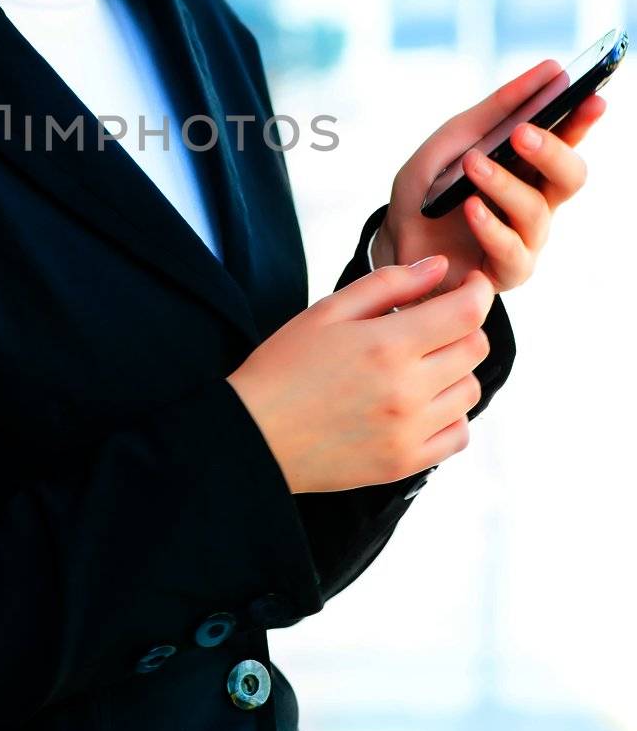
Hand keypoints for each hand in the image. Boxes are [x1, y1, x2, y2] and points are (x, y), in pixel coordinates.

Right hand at [227, 259, 495, 492]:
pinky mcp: (404, 463)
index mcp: (387, 345)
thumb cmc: (284, 366)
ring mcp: (409, 431)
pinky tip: (420, 403)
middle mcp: (407, 391)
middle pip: (475, 348)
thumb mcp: (328, 311)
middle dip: (463, 326)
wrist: (253, 434)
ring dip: (455, 369)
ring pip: (470, 390)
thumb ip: (389, 284)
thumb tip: (440, 267)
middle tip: (434, 323)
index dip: (478, 290)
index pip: (467, 312)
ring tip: (419, 364)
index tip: (471, 284)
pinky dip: (450, 414)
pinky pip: (459, 434)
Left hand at [376, 59, 607, 296]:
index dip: (582, 120)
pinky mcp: (506, 271)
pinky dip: (489, 225)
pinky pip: (511, 250)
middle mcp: (537, 202)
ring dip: (503, 183)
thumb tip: (551, 71)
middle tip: (521, 133)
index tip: (590, 97)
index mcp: (530, 168)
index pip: (568, 140)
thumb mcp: (451, 142)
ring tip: (472, 164)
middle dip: (550, 151)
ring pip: (535, 211)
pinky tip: (470, 207)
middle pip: (570, 177)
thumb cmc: (430, 190)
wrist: (395, 242)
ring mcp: (525, 239)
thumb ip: (495, 110)